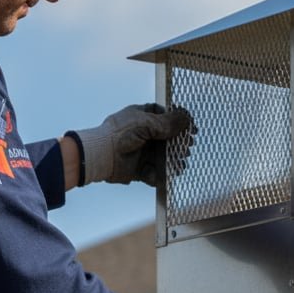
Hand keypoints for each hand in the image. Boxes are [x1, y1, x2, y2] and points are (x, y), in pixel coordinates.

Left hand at [69, 103, 194, 185]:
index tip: (190, 129)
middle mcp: (144, 134)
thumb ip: (167, 123)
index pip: (166, 117)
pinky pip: (156, 172)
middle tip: (186, 147)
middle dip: (179, 144)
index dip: (179, 123)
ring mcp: (143, 152)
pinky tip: (170, 174)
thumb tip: (186, 119)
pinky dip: (163, 175)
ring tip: (180, 164)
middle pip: (169, 139)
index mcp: (143, 117)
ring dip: (175, 161)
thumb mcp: (146, 123)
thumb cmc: (119, 134)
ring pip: (165, 157)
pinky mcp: (140, 168)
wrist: (102, 155)